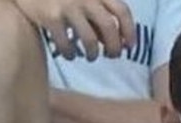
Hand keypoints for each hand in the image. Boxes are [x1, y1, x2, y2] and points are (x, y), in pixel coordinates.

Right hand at [11, 0, 135, 60]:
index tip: (130, 46)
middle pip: (109, 27)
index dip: (129, 31)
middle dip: (114, 47)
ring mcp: (68, 7)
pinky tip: (69, 55)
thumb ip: (97, 13)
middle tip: (111, 56)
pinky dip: (70, 54)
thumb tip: (111, 41)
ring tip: (90, 56)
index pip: (122, 11)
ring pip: (90, 39)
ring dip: (93, 53)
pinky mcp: (50, 17)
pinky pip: (66, 44)